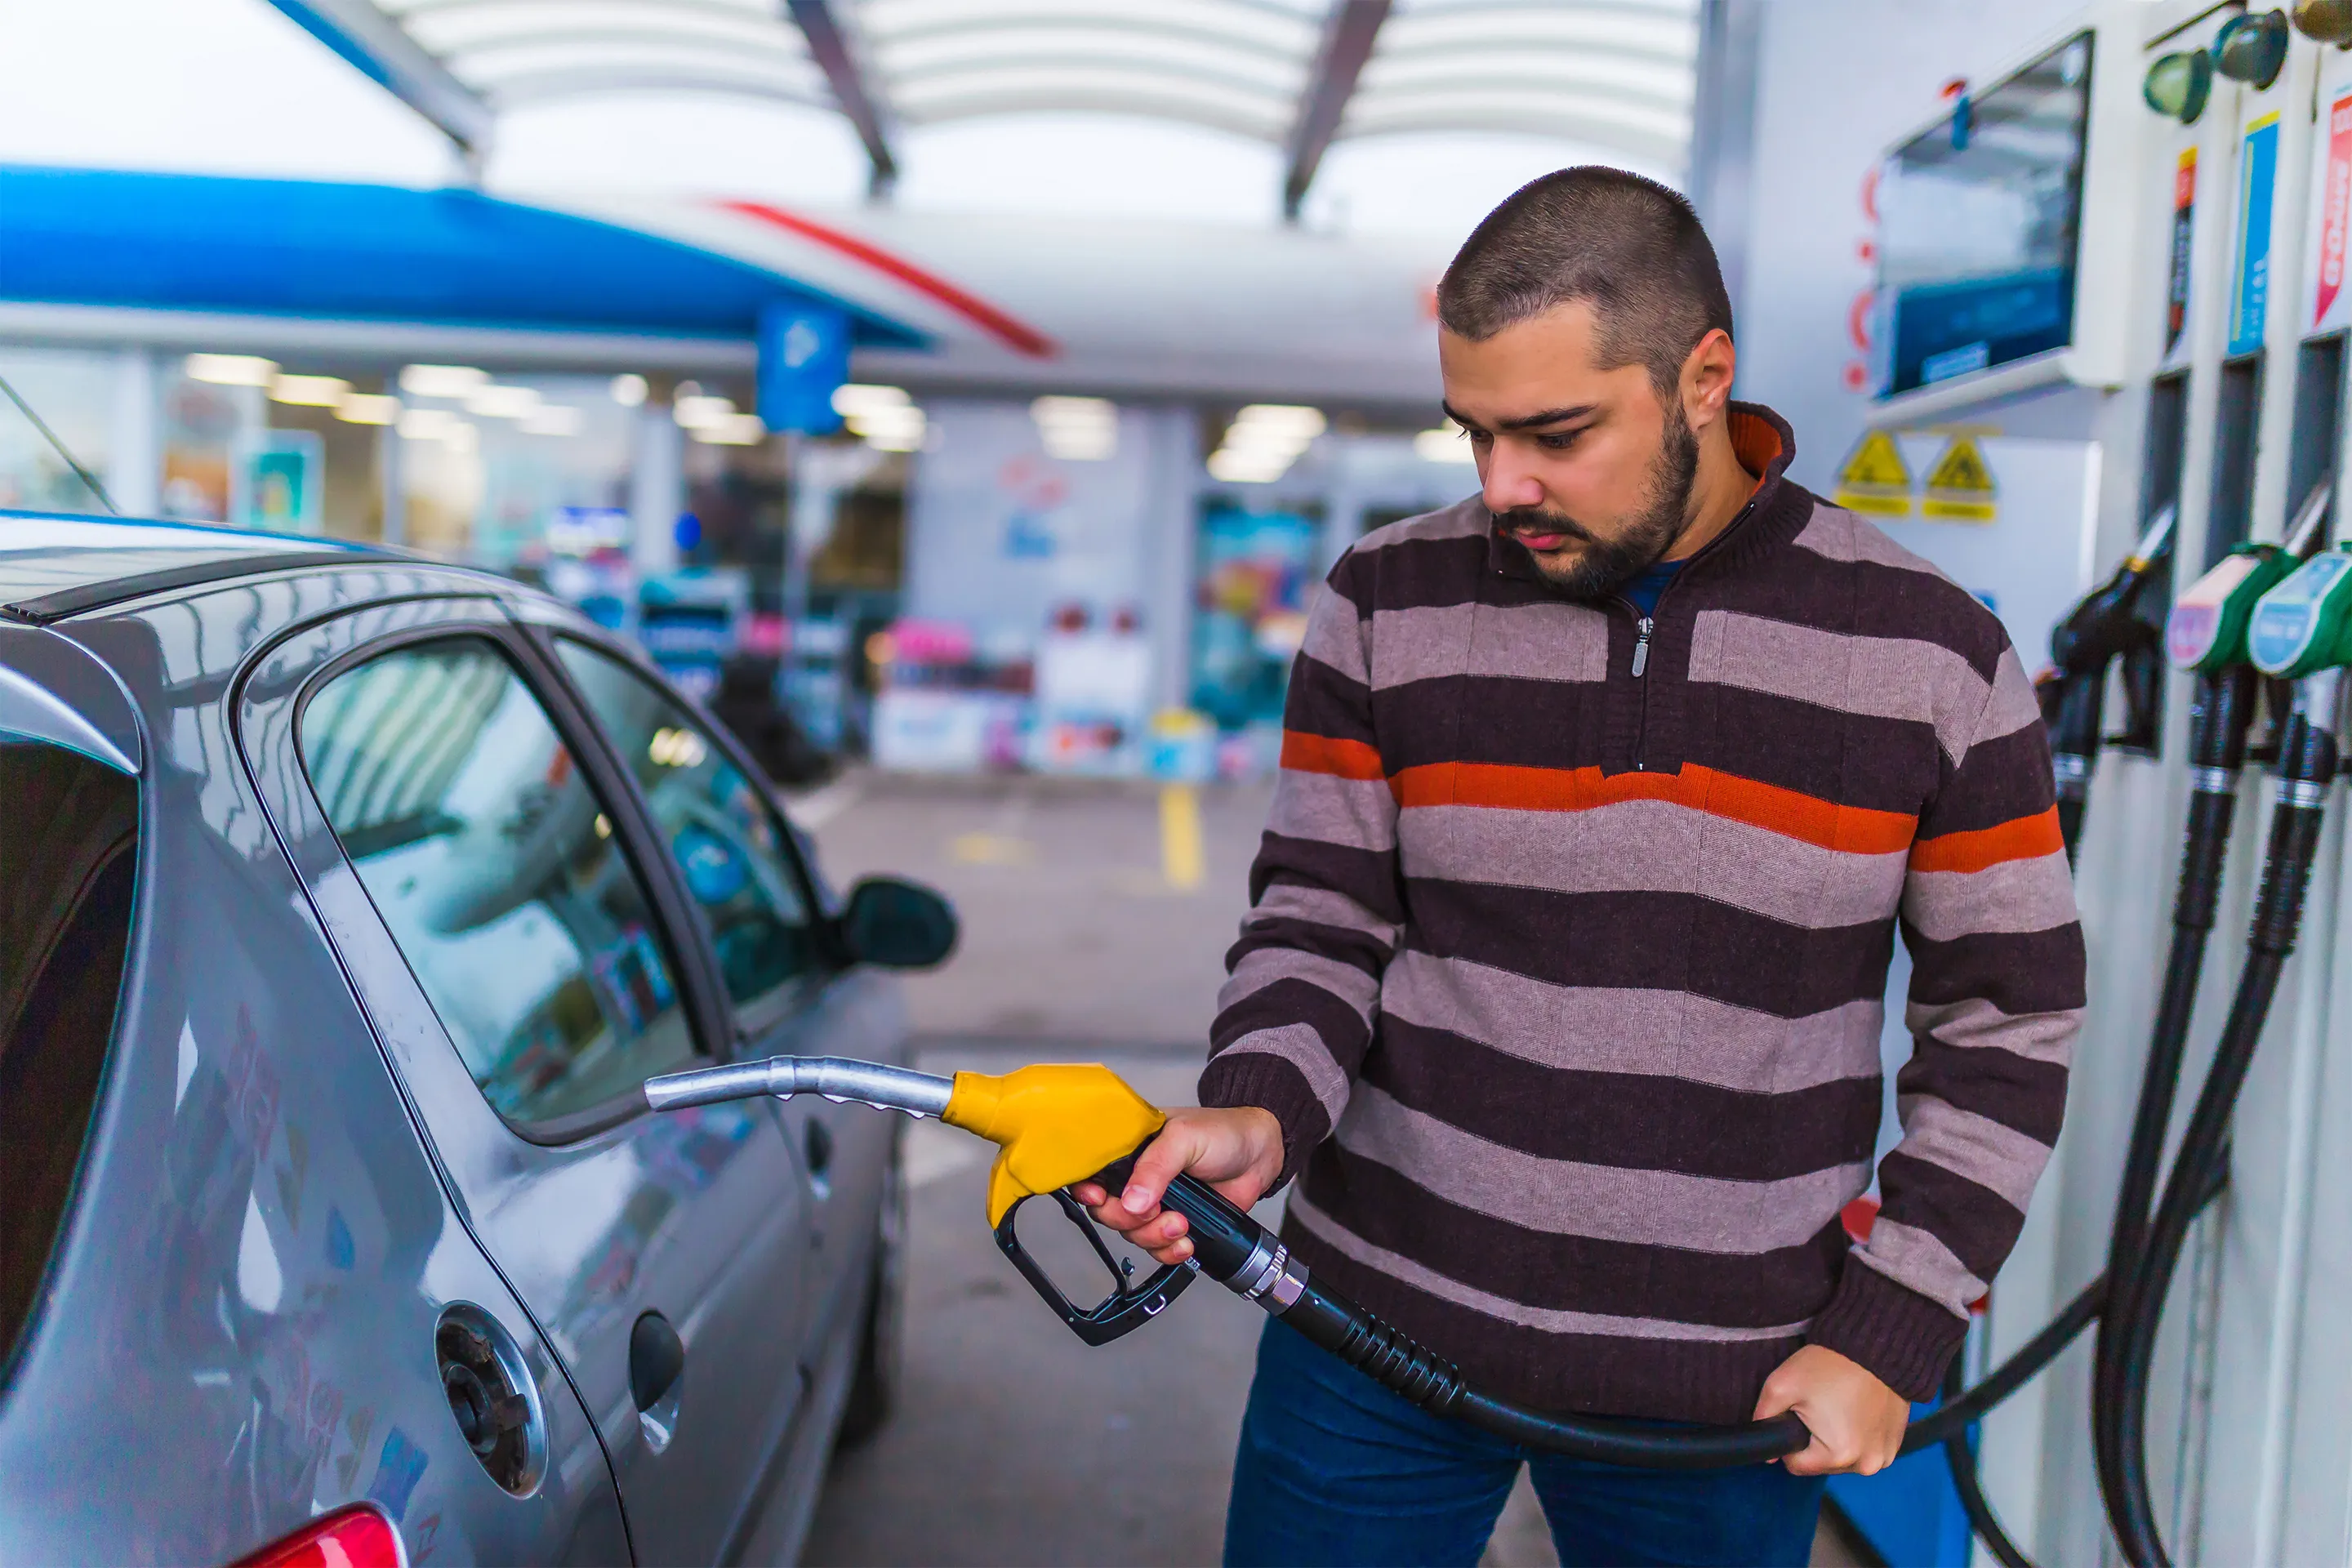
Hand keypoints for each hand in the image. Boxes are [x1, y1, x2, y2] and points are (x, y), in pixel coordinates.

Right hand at [1070, 1106, 1283, 1265]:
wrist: (1260, 1154)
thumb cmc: (1223, 1132)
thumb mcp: (1185, 1138)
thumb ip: (1155, 1167)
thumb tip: (1131, 1201)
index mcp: (1130, 1148)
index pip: (1093, 1172)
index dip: (1088, 1189)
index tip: (1100, 1198)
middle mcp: (1137, 1176)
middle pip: (1107, 1210)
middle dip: (1129, 1219)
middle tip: (1155, 1211)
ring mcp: (1155, 1202)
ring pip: (1131, 1234)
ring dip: (1154, 1236)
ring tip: (1182, 1223)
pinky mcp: (1174, 1223)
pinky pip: (1156, 1249)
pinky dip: (1169, 1251)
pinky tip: (1186, 1242)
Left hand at [1752, 1345, 1909, 1475]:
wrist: (1874, 1347)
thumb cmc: (1829, 1365)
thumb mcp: (1781, 1385)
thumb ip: (1764, 1419)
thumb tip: (1767, 1454)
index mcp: (1837, 1455)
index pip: (1796, 1464)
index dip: (1790, 1440)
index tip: (1798, 1416)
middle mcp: (1866, 1464)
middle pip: (1821, 1464)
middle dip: (1815, 1440)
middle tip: (1820, 1407)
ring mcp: (1884, 1456)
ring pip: (1844, 1459)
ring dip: (1837, 1440)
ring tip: (1839, 1406)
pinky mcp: (1895, 1445)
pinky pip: (1865, 1450)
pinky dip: (1858, 1436)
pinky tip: (1856, 1411)